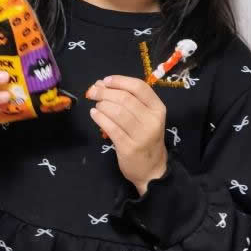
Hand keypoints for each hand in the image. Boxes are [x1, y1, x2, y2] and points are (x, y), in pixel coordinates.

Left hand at [86, 75, 168, 195]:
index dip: (120, 81)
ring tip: (96, 105)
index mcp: (158, 109)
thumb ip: (130, 100)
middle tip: (93, 91)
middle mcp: (152, 120)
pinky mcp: (129, 147)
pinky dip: (99, 118)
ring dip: (102, 104)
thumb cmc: (146, 138)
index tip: (105, 80)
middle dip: (105, 92)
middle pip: (125, 98)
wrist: (152, 170)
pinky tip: (94, 114)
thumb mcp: (147, 117)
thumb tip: (103, 84)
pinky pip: (111, 127)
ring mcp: (141, 135)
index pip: (139, 87)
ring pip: (117, 111)